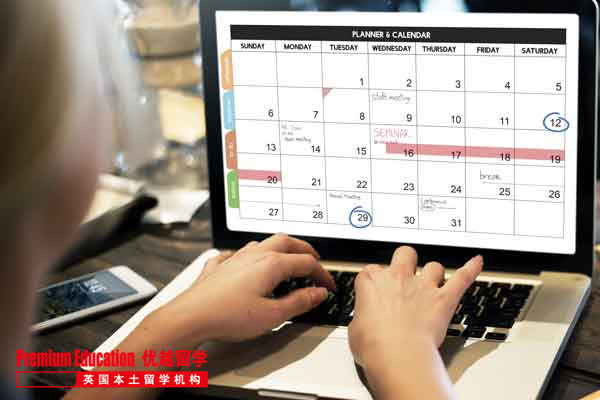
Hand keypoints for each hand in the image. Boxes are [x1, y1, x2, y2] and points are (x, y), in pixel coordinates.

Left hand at [156, 234, 335, 343]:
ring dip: (279, 248)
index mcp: (271, 265)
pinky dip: (247, 256)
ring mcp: (234, 259)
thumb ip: (299, 302)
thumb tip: (317, 293)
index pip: (306, 263)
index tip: (328, 286)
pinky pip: (235, 253)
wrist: (190, 317)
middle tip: (314, 260)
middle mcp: (253, 255)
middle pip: (286, 242)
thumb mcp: (272, 316)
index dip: (322, 274)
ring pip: (262, 243)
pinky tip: (245, 262)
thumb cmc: (227, 316)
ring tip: (286, 259)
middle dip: (304, 249)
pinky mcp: (218, 267)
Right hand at [348, 247, 482, 398]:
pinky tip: (476, 262)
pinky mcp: (444, 300)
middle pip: (404, 254)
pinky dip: (471, 269)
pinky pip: (462, 278)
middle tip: (405, 272)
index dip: (375, 281)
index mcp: (372, 281)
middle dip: (406, 260)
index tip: (375, 291)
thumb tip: (365, 321)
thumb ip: (362, 317)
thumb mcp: (354, 328)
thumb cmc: (374, 345)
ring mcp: (423, 287)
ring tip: (433, 281)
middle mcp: (398, 278)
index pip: (371, 271)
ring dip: (434, 273)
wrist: (397, 356)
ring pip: (434, 266)